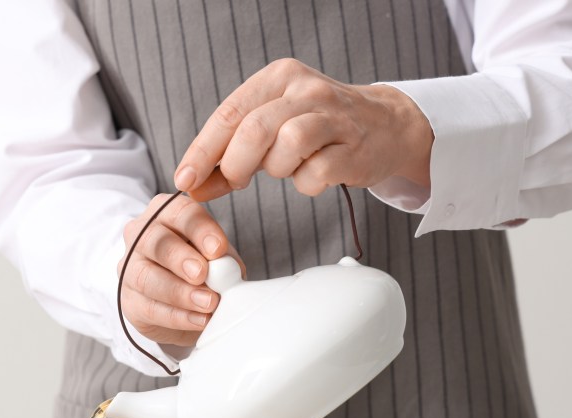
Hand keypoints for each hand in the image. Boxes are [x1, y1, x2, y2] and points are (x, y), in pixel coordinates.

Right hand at [118, 194, 236, 347]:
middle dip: (179, 258)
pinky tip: (199, 320)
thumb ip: (223, 259)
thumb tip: (227, 269)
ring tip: (208, 303)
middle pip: (155, 241)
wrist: (185, 305)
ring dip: (179, 292)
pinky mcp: (129, 300)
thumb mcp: (218, 258)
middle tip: (202, 274)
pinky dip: (177, 317)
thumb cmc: (202, 269)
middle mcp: (142, 235)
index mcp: (167, 214)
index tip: (218, 249)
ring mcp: (130, 268)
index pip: (180, 212)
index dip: (200, 229)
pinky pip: (149, 308)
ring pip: (146, 277)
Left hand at [173, 58, 433, 200]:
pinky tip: (314, 176)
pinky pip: (316, 173)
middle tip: (234, 181)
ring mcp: (334, 116)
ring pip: (287, 146)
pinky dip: (306, 184)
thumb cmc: (319, 128)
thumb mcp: (271, 129)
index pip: (229, 113)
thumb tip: (194, 186)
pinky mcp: (354, 147)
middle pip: (254, 129)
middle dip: (235, 164)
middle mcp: (305, 90)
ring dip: (276, 169)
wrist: (386, 125)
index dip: (202, 150)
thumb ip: (230, 154)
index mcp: (278, 78)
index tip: (185, 179)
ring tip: (287, 168)